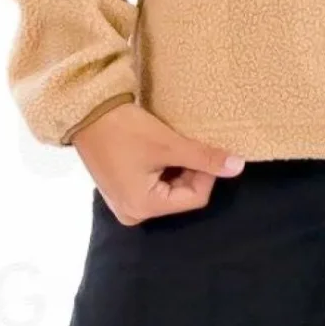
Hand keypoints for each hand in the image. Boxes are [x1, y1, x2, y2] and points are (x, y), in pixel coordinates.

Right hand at [74, 101, 245, 222]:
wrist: (86, 112)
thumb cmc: (126, 129)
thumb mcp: (169, 144)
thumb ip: (204, 158)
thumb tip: (237, 167)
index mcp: (143, 208)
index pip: (194, 198)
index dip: (205, 173)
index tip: (202, 149)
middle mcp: (132, 213)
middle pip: (180, 196)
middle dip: (189, 172)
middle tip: (183, 145)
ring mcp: (123, 204)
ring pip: (168, 190)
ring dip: (176, 169)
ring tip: (168, 147)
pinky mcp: (119, 191)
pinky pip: (152, 186)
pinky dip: (161, 170)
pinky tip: (156, 151)